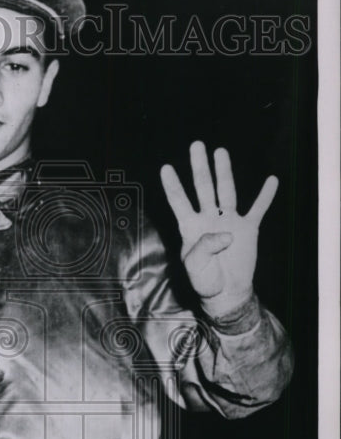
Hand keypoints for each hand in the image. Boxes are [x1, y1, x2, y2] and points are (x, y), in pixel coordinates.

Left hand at [160, 140, 277, 319]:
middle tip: (197, 145)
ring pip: (226, 191)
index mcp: (190, 227)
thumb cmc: (205, 280)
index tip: (166, 167)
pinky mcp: (247, 229)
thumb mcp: (195, 266)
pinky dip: (265, 196)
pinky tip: (272, 181)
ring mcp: (228, 221)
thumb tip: (226, 233)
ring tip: (220, 152)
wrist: (226, 293)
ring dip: (224, 172)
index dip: (172, 185)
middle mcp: (208, 219)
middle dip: (199, 166)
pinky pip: (257, 209)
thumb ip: (204, 247)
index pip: (179, 202)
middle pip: (203, 187)